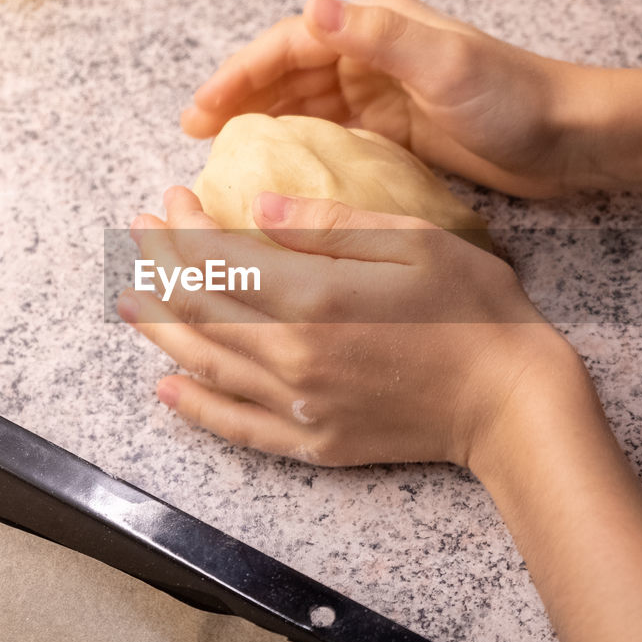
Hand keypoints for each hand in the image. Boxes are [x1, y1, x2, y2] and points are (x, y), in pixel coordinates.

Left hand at [117, 186, 578, 467]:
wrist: (512, 401)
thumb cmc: (474, 308)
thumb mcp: (411, 239)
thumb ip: (327, 223)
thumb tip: (254, 204)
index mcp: (314, 295)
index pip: (219, 257)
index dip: (184, 226)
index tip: (169, 199)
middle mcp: (292, 354)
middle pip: (200, 308)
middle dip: (159, 267)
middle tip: (138, 237)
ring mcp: (300, 405)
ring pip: (206, 363)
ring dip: (160, 328)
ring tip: (129, 301)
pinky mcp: (314, 442)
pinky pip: (237, 426)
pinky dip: (196, 407)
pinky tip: (168, 389)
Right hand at [182, 0, 600, 197]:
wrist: (569, 137)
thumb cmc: (514, 98)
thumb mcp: (446, 64)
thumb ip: (378, 37)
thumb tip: (312, 6)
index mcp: (377, 27)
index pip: (290, 43)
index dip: (240, 74)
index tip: (200, 110)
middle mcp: (373, 53)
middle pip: (289, 72)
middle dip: (239, 99)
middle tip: (194, 136)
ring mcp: (383, 93)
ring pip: (306, 104)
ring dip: (264, 123)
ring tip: (222, 154)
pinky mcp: (396, 130)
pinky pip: (333, 135)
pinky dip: (300, 147)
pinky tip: (278, 170)